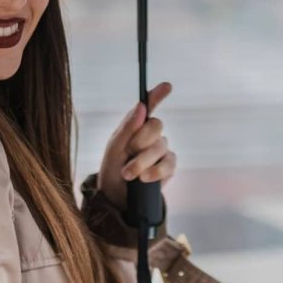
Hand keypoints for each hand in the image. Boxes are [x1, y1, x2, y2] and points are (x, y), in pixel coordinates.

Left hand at [97, 82, 174, 209]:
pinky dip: (156, 172)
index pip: (149, 106)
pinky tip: (145, 179)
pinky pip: (169, 163)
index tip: (167, 86)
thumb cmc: (112, 169)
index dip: (158, 95)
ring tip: (129, 174)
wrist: (117, 197)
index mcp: (135, 126)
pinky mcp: (169, 166)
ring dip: (143, 161)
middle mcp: (150, 135)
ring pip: (161, 146)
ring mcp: (162, 150)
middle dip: (141, 141)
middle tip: (128, 154)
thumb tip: (141, 107)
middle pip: (156, 125)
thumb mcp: (113, 149)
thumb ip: (126, 129)